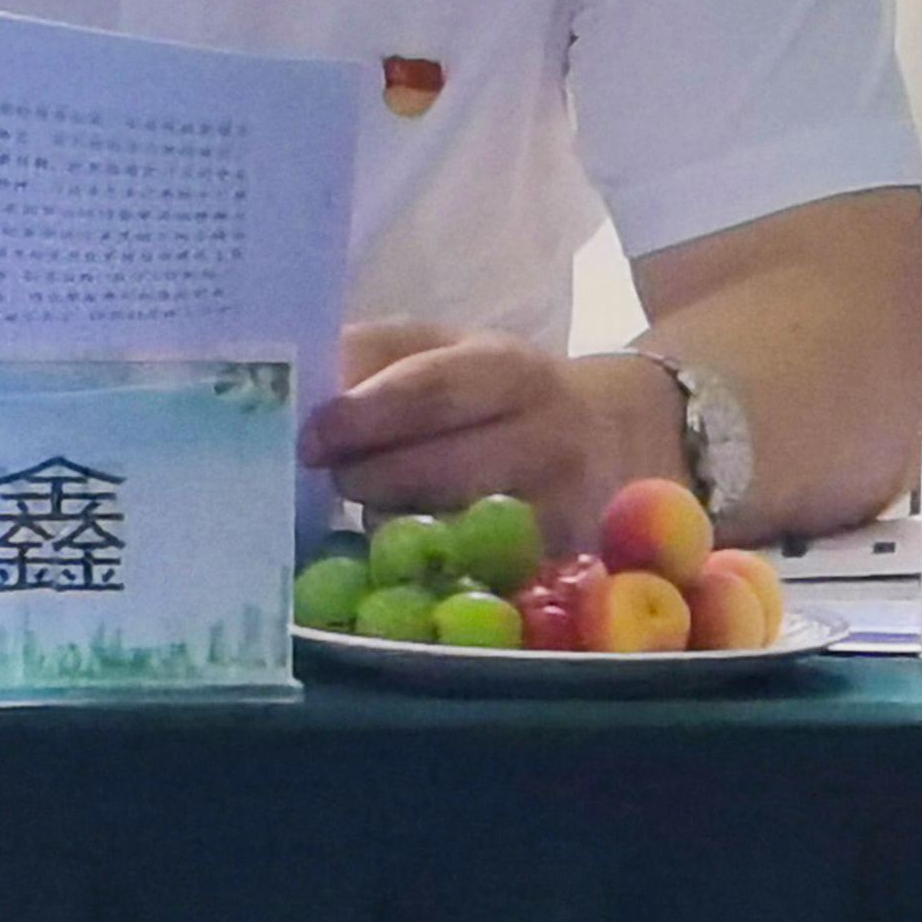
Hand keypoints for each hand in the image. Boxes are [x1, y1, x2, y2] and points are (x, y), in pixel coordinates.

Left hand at [299, 320, 680, 551]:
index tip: (309, 439)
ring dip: (396, 523)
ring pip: (456, 529)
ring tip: (375, 505)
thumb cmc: (500, 389)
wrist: (618, 431)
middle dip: (369, 479)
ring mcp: (563, 507)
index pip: (427, 391)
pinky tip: (417, 551)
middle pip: (439, 470)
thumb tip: (303, 385)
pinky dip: (437, 564)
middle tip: (332, 478)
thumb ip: (373, 356)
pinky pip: (481, 573)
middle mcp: (546, 436)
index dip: (362, 417)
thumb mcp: (447, 348)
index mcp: (507, 368)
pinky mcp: (565, 564)